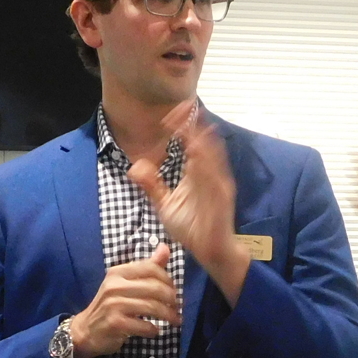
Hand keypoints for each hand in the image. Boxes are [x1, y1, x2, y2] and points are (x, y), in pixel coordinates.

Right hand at [69, 242, 182, 357]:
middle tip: (178, 308)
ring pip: (152, 307)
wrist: (86, 330)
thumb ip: (146, 267)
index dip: (169, 280)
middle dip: (172, 299)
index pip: (152, 268)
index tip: (174, 291)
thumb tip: (165, 248)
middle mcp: (115, 286)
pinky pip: (144, 325)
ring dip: (168, 315)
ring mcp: (114, 305)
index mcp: (118, 272)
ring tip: (175, 320)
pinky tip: (156, 330)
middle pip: (155, 288)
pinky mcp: (115, 324)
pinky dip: (154, 329)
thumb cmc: (110, 306)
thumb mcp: (125, 283)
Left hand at [129, 103, 249, 303]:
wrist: (211, 251)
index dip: (180, 127)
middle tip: (182, 106)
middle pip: (202, 142)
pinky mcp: (222, 198)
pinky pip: (215, 178)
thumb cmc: (192, 228)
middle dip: (192, 124)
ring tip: (191, 121)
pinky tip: (198, 152)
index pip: (188, 142)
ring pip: (210, 156)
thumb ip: (152, 185)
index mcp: (195, 172)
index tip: (168, 114)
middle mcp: (208, 174)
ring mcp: (217, 184)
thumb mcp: (165, 204)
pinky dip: (207, 164)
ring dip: (201, 138)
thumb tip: (135, 166)